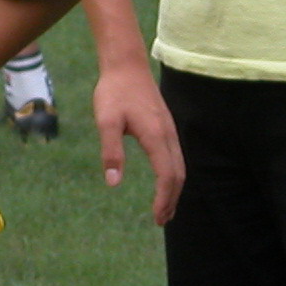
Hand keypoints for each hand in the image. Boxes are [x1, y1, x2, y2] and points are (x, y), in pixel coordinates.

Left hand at [92, 61, 183, 223]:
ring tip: (165, 208)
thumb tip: (113, 182)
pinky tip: (165, 180)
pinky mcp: (166, 126)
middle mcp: (168, 135)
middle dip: (172, 199)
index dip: (164, 199)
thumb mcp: (106, 121)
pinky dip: (174, 175)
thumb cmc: (114, 92)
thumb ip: (111, 151)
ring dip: (174, 189)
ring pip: (179, 166)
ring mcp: (169, 130)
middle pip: (178, 175)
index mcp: (155, 136)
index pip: (167, 176)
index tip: (157, 217)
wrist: (126, 65)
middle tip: (162, 220)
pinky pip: (176, 156)